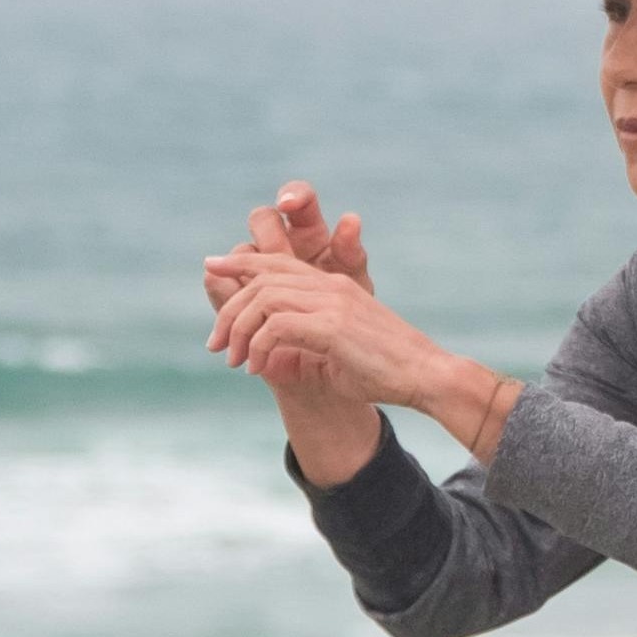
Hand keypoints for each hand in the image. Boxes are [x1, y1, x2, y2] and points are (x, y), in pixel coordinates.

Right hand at [205, 181, 368, 311]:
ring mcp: (252, 269)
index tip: (289, 204)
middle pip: (262, 220)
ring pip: (240, 252)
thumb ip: (352, 253)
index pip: (299, 200)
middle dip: (268, 236)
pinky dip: (224, 293)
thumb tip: (350, 218)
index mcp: (310, 233)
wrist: (324, 364)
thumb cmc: (346, 319)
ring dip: (246, 270)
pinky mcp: (232, 295)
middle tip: (277, 254)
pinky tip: (243, 309)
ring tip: (266, 296)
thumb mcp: (356, 287)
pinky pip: (216, 283)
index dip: (292, 195)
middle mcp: (278, 244)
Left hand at [206, 248, 516, 460]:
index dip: (240, 261)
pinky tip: (258, 370)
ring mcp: (332, 302)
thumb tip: (267, 355)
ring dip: (240, 332)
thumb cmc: (385, 370)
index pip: (276, 261)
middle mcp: (330, 285)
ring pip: (263, 300)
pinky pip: (276, 328)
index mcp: (333, 284)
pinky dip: (259, 349)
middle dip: (229, 308)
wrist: (426, 375)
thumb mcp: (338, 348)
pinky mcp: (332, 326)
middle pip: (261, 278)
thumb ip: (305, 340)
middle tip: (214, 344)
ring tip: (233, 361)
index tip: (210, 267)